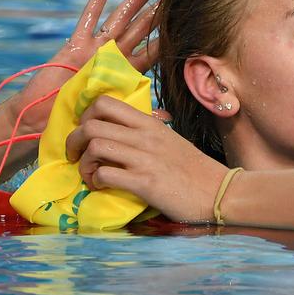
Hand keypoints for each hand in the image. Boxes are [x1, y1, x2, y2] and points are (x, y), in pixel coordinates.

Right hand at [9, 0, 164, 134]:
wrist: (44, 121)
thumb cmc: (77, 121)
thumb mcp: (114, 114)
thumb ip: (140, 111)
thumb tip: (169, 117)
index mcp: (126, 73)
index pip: (153, 50)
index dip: (169, 35)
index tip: (188, 21)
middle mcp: (114, 55)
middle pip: (143, 27)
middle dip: (160, 9)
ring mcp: (96, 47)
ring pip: (123, 14)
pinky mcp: (76, 43)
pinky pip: (91, 14)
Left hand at [66, 96, 228, 222]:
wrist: (218, 191)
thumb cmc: (194, 169)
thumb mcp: (170, 140)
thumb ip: (146, 133)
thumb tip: (123, 131)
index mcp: (149, 123)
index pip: (105, 102)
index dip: (86, 115)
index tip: (85, 132)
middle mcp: (144, 136)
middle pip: (91, 124)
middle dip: (74, 141)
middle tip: (76, 155)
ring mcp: (144, 158)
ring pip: (94, 146)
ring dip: (83, 163)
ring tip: (89, 174)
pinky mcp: (144, 182)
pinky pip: (105, 173)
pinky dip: (95, 181)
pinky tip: (101, 186)